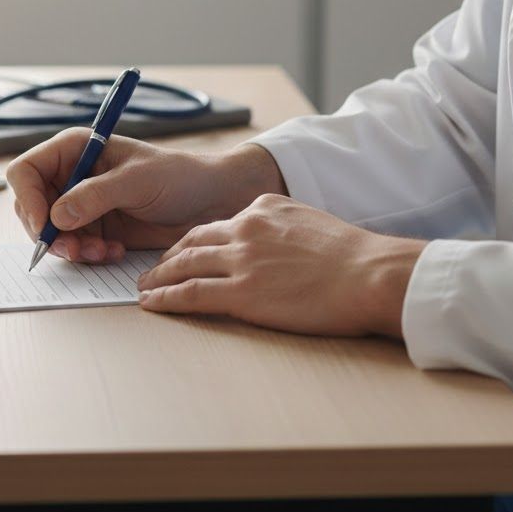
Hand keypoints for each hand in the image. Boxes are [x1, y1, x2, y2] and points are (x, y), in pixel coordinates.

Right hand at [7, 132, 286, 262]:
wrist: (212, 200)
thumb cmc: (180, 176)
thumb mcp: (137, 181)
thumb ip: (95, 195)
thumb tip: (58, 215)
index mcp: (76, 149)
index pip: (27, 172)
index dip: (29, 200)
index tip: (47, 225)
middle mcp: (73, 175)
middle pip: (32, 207)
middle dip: (50, 233)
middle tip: (74, 250)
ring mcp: (83, 203)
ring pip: (52, 233)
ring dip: (71, 248)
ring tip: (102, 252)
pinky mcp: (97, 227)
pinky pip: (75, 247)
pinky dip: (88, 255)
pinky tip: (113, 251)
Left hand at [136, 194, 426, 338]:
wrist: (369, 273)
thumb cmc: (353, 255)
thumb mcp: (311, 223)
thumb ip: (283, 229)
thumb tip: (274, 244)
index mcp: (263, 208)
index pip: (217, 224)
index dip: (194, 240)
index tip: (182, 251)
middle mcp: (245, 228)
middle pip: (192, 241)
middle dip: (168, 256)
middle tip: (152, 269)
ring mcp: (241, 261)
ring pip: (184, 265)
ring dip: (158, 277)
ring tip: (143, 288)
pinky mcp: (242, 293)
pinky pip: (191, 294)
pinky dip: (166, 298)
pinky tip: (151, 303)